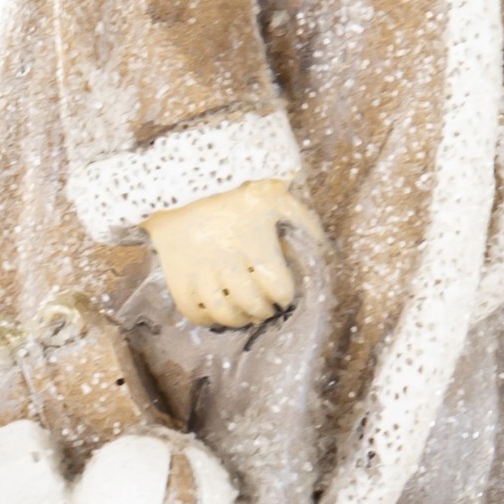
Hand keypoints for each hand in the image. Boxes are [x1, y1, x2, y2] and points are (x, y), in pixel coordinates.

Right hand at [141, 179, 323, 328]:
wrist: (185, 185)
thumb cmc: (238, 192)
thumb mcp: (277, 199)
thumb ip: (304, 221)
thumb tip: (326, 248)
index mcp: (256, 243)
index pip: (278, 287)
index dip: (284, 297)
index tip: (283, 296)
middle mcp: (228, 260)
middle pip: (251, 303)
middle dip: (263, 311)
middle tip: (265, 309)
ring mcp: (200, 270)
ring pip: (222, 311)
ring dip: (238, 319)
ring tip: (244, 314)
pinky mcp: (177, 275)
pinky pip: (192, 310)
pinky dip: (206, 318)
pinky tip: (216, 312)